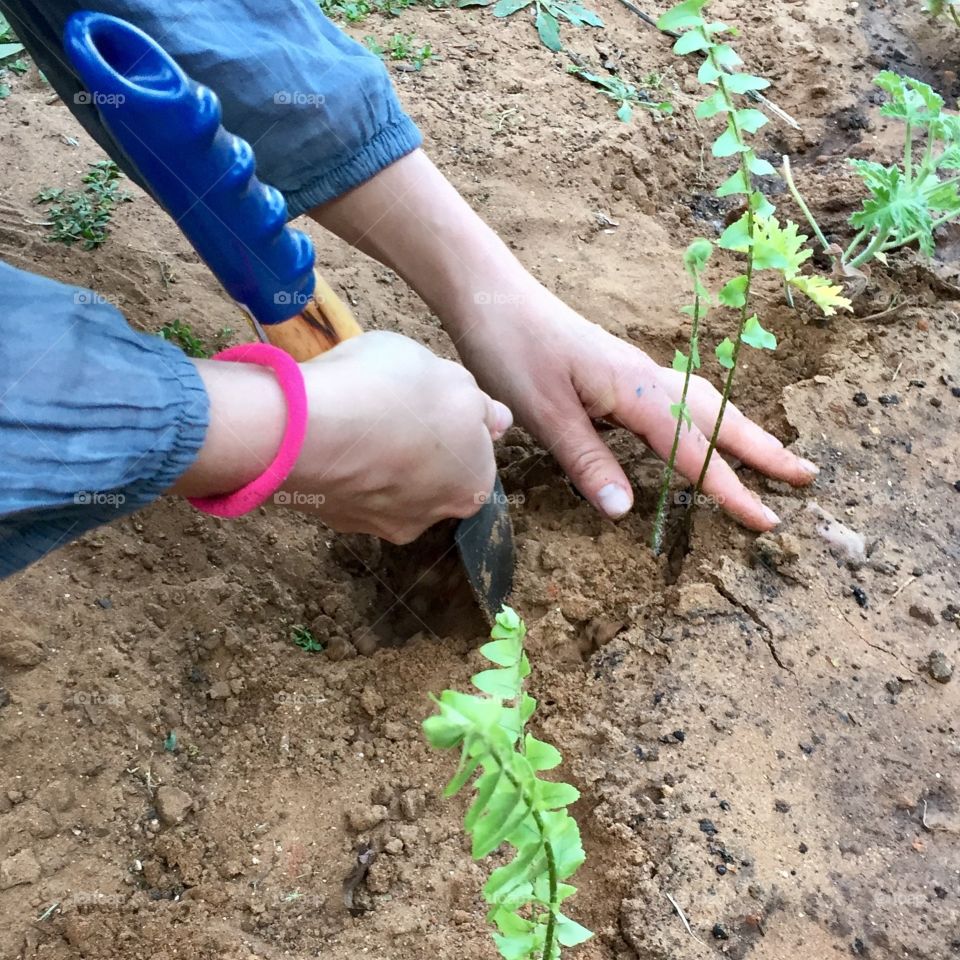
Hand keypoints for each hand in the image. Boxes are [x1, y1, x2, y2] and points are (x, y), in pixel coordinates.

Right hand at [174, 332, 510, 542]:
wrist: (308, 428)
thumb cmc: (392, 394)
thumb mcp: (451, 378)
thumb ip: (478, 404)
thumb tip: (496, 420)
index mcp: (473, 484)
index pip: (473, 449)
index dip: (452, 416)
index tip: (428, 395)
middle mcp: (432, 515)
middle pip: (430, 471)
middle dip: (413, 444)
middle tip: (388, 405)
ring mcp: (378, 524)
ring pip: (384, 482)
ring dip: (374, 457)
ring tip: (350, 415)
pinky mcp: (332, 520)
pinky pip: (345, 486)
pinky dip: (340, 465)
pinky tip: (324, 434)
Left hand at [310, 149, 816, 530]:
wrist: (492, 296)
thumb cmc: (512, 351)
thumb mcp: (545, 415)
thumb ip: (587, 462)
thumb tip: (627, 512)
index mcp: (636, 391)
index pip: (693, 451)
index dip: (730, 489)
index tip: (768, 521)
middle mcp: (647, 378)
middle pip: (720, 417)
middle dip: (764, 451)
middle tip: (807, 478)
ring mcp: (636, 370)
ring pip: (706, 402)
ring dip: (742, 430)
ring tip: (771, 454)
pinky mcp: (621, 370)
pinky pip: (682, 396)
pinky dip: (708, 416)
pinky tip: (700, 427)